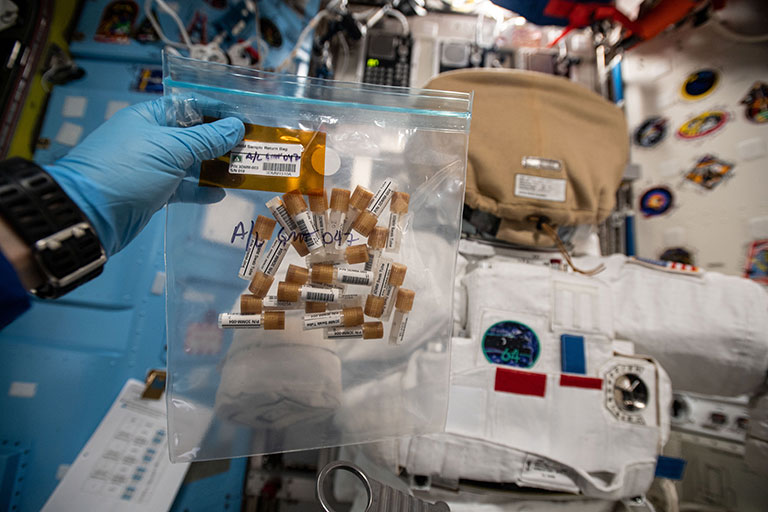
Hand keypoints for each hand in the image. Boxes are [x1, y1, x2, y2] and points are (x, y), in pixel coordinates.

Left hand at [45, 98, 243, 255]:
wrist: (90, 215)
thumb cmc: (129, 170)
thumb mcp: (171, 149)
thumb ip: (206, 139)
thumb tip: (236, 127)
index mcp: (150, 117)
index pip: (190, 105)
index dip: (218, 111)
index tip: (245, 120)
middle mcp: (151, 138)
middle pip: (193, 134)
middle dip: (221, 141)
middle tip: (250, 148)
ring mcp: (152, 166)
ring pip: (190, 162)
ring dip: (215, 167)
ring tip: (242, 171)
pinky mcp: (154, 192)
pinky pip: (183, 187)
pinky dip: (200, 190)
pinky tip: (219, 194)